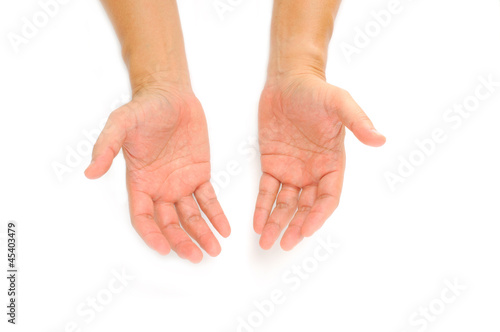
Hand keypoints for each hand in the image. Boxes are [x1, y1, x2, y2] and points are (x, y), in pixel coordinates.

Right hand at [85, 84, 229, 262]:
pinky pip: (208, 199)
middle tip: (196, 256)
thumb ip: (107, 147)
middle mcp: (160, 188)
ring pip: (191, 216)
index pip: (142, 217)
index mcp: (139, 182)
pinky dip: (216, 214)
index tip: (165, 248)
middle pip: (169, 223)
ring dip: (202, 233)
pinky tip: (224, 228)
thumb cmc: (144, 109)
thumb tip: (90, 172)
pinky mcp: (199, 174)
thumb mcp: (121, 124)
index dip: (152, 234)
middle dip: (182, 241)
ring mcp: (180, 183)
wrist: (170, 95)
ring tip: (215, 249)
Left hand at [254, 74, 384, 250]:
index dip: (318, 215)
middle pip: (306, 206)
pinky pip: (267, 190)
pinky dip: (262, 206)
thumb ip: (357, 121)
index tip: (306, 229)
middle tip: (284, 243)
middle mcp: (313, 172)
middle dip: (295, 226)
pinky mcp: (273, 164)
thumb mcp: (339, 103)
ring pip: (285, 203)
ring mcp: (292, 170)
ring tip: (266, 241)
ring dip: (276, 222)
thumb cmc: (316, 91)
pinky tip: (256, 222)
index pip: (328, 197)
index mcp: (332, 163)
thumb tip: (379, 138)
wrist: (288, 80)